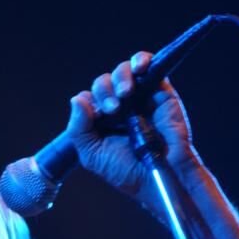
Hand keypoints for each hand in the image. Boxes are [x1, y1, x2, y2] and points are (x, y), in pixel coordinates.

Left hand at [64, 51, 200, 201]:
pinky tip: (139, 67)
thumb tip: (77, 99)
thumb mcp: (92, 155)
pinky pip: (150, 67)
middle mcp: (120, 107)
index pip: (88, 99)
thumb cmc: (127, 171)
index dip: (90, 103)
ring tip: (125, 92)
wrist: (161, 178)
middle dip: (104, 92)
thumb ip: (78, 129)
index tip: (99, 118)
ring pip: (123, 72)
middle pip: (103, 83)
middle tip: (113, 110)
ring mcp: (140, 98)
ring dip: (120, 77)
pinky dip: (141, 60)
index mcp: (101, 121)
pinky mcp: (161, 93)